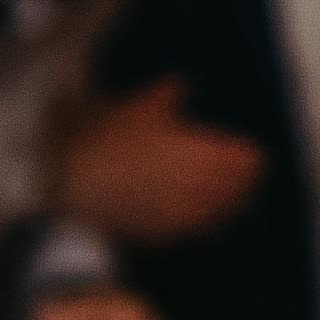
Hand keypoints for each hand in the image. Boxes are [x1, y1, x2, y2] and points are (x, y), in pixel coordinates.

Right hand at [62, 78, 268, 245]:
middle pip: (240, 190)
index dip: (249, 157)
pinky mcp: (161, 234)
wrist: (68, 176)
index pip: (248, 161)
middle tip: (244, 175)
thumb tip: (180, 84)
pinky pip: (192, 231)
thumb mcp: (139, 106)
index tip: (250, 154)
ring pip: (221, 214)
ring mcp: (182, 215)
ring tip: (224, 195)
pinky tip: (193, 215)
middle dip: (242, 181)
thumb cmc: (106, 134)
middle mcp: (201, 187)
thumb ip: (166, 96)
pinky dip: (198, 222)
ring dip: (225, 203)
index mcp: (204, 153)